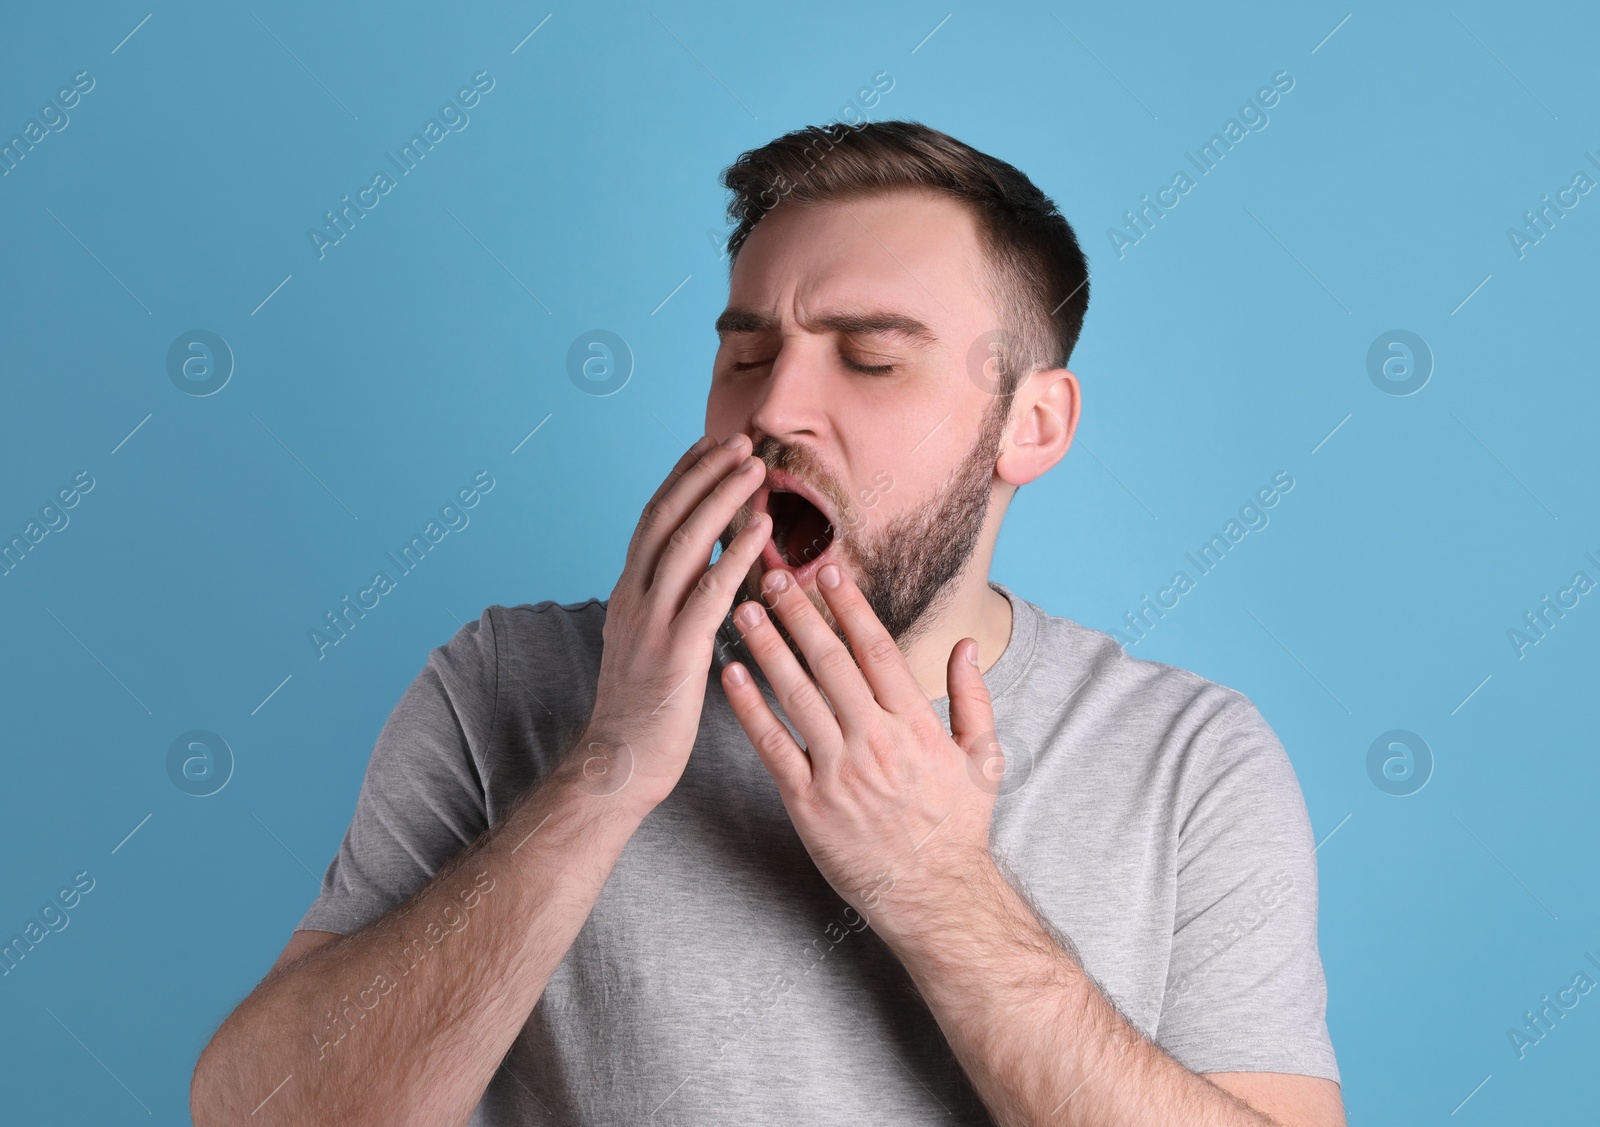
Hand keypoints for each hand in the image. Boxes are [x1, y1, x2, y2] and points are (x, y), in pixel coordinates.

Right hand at [575, 433, 768, 811]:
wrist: (617, 765)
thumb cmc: (643, 710)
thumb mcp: (647, 643)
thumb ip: (667, 604)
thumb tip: (697, 572)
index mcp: (628, 593)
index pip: (654, 518)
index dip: (682, 477)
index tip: (710, 444)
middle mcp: (634, 598)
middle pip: (666, 517)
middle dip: (702, 472)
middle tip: (738, 439)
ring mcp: (650, 623)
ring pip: (684, 543)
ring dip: (720, 499)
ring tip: (753, 467)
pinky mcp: (673, 652)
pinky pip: (707, 592)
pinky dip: (733, 554)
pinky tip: (759, 529)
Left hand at [721, 561, 1001, 941]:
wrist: (934, 897)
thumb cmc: (958, 828)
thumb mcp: (984, 759)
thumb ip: (973, 698)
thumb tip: (965, 645)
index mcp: (915, 724)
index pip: (876, 648)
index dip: (849, 605)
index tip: (826, 571)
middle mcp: (875, 740)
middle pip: (829, 661)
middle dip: (798, 613)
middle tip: (770, 577)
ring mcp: (839, 772)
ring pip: (795, 695)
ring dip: (766, 647)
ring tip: (743, 611)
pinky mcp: (808, 803)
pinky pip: (772, 746)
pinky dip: (748, 709)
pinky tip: (730, 676)